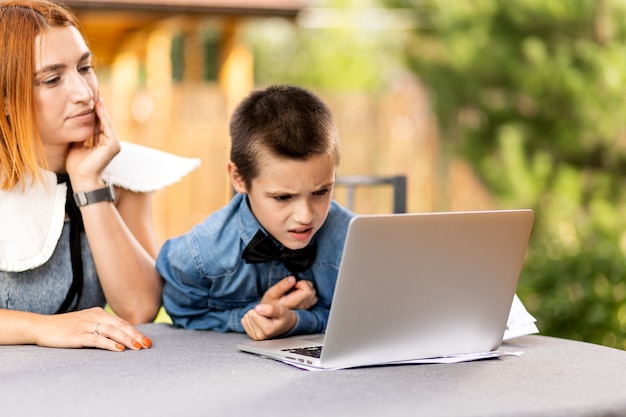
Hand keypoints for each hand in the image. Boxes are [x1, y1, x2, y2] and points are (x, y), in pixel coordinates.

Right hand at [34, 307, 151, 351]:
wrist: (42, 327)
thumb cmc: (65, 327)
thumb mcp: (86, 322)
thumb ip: (101, 326)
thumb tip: (119, 336)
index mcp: (99, 313)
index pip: (122, 322)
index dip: (136, 331)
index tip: (147, 341)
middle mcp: (95, 317)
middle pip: (121, 325)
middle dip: (136, 335)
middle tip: (147, 345)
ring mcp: (86, 325)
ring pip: (112, 331)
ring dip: (127, 339)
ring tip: (138, 347)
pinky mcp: (77, 335)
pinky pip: (97, 339)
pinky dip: (109, 344)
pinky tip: (118, 349)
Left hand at [66, 93, 120, 190]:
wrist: (80, 177)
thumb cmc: (77, 164)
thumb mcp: (78, 143)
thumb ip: (81, 133)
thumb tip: (77, 120)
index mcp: (102, 142)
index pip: (98, 123)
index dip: (94, 110)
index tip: (90, 98)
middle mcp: (110, 142)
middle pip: (103, 120)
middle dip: (99, 106)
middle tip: (95, 91)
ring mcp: (113, 143)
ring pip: (106, 121)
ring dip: (101, 108)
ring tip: (97, 95)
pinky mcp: (113, 145)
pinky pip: (107, 126)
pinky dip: (103, 116)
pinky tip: (98, 105)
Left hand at [241, 304, 296, 340]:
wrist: (284, 325)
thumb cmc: (283, 317)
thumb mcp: (281, 310)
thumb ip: (271, 309)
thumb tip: (257, 309)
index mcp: (267, 331)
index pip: (254, 314)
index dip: (262, 309)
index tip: (270, 314)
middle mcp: (259, 336)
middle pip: (249, 315)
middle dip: (258, 312)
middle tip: (268, 317)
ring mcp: (254, 336)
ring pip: (246, 317)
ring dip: (255, 315)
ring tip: (265, 319)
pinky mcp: (250, 334)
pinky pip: (244, 320)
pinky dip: (252, 319)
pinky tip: (261, 322)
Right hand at [260, 276, 317, 309]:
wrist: (269, 318)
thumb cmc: (269, 304)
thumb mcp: (271, 293)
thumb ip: (282, 286)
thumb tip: (293, 278)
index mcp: (293, 302)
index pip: (307, 291)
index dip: (302, 283)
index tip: (293, 284)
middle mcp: (301, 307)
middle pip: (312, 292)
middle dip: (304, 285)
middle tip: (294, 286)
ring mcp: (304, 309)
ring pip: (313, 295)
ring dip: (306, 289)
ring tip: (295, 290)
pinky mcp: (305, 309)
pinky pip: (312, 299)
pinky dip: (307, 294)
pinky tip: (298, 295)